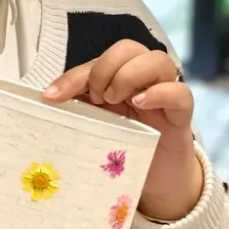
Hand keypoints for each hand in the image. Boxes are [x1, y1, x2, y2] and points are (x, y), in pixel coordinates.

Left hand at [44, 40, 203, 221]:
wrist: (157, 180)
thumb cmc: (124, 148)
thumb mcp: (96, 127)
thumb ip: (80, 109)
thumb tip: (46, 100)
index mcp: (119, 79)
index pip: (97, 60)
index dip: (74, 75)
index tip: (52, 96)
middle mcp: (143, 79)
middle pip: (128, 48)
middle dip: (104, 68)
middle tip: (96, 98)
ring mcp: (165, 94)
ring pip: (157, 59)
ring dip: (129, 75)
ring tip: (114, 101)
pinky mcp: (182, 115)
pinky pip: (180, 92)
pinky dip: (160, 92)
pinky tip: (141, 103)